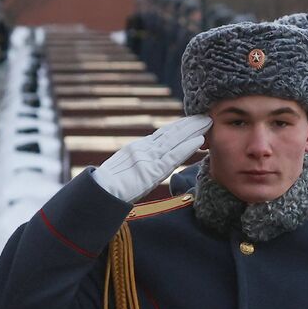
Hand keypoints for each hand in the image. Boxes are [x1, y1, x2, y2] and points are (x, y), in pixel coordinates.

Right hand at [92, 115, 210, 202]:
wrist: (100, 192)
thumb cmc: (110, 187)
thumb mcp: (128, 170)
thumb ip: (141, 165)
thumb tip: (151, 166)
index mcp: (140, 148)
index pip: (163, 135)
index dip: (179, 127)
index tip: (192, 120)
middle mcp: (145, 149)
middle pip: (171, 133)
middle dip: (189, 124)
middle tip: (205, 116)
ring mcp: (148, 158)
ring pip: (175, 140)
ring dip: (192, 131)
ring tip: (207, 122)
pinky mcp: (151, 170)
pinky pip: (172, 157)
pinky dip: (186, 147)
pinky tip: (199, 141)